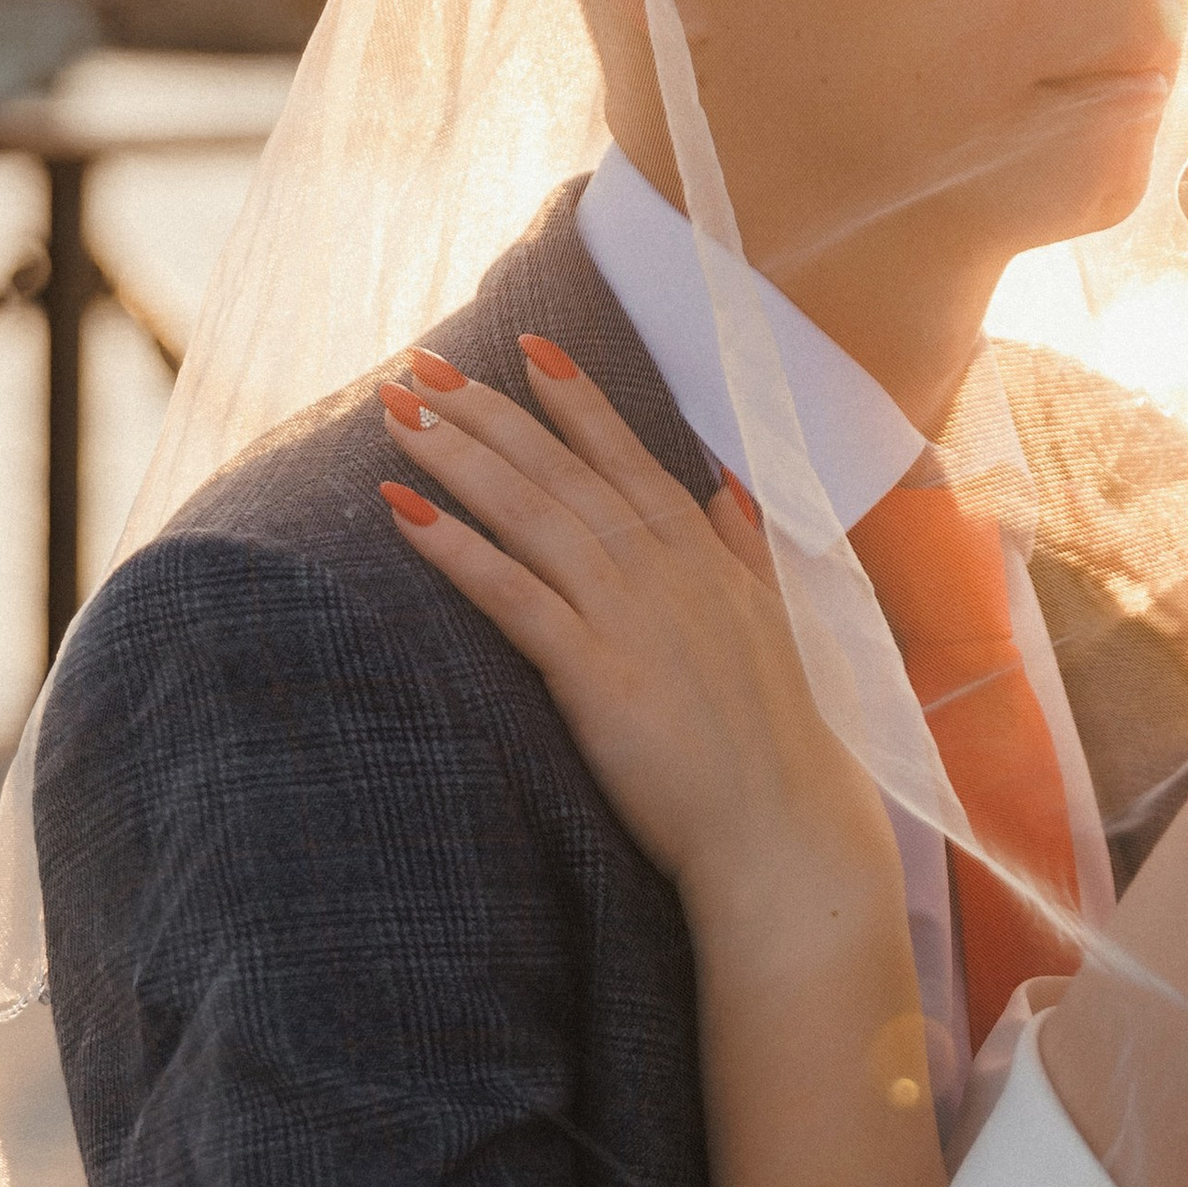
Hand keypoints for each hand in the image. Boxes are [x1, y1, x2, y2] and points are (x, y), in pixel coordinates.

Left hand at [377, 342, 890, 920]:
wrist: (789, 837)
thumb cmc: (789, 753)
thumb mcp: (781, 631)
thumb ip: (749, 556)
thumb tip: (730, 495)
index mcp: (710, 562)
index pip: (631, 461)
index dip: (577, 403)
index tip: (528, 349)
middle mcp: (668, 574)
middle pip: (563, 472)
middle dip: (489, 411)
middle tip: (422, 362)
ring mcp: (632, 619)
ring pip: (532, 515)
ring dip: (461, 457)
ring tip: (398, 412)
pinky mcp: (598, 676)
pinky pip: (515, 598)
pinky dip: (458, 550)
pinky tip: (403, 513)